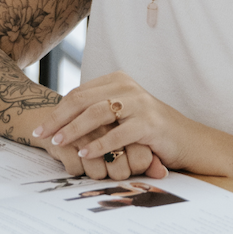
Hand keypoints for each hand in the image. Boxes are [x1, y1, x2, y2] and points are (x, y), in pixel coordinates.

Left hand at [35, 72, 188, 179]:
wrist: (191, 141)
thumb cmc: (151, 130)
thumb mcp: (123, 114)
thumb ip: (98, 110)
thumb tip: (60, 119)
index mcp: (117, 80)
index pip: (78, 94)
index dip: (57, 110)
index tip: (40, 127)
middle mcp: (127, 87)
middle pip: (82, 100)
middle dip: (58, 119)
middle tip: (40, 135)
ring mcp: (140, 103)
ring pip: (97, 113)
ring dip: (74, 130)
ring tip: (58, 143)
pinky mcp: (150, 123)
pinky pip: (118, 134)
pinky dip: (99, 144)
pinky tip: (85, 153)